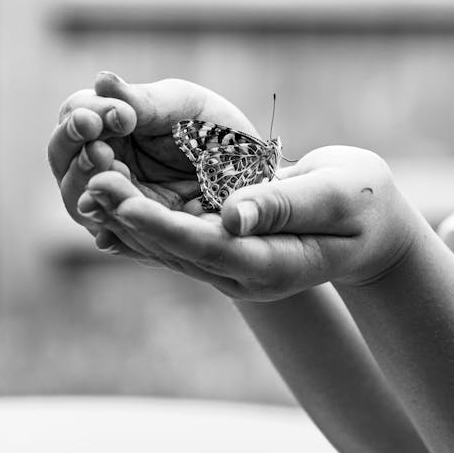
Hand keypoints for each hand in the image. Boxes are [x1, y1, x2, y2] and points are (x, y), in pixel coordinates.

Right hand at [46, 72, 258, 261]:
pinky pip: (109, 234)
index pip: (74, 115)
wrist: (256, 174)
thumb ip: (141, 100)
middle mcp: (99, 159)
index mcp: (105, 122)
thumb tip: (101, 79)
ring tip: (105, 177)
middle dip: (76, 150)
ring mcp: (111, 198)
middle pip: (62, 156)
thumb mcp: (182, 106)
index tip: (116, 116)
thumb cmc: (215, 129)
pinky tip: (107, 235)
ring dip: (86, 186)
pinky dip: (106, 232)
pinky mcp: (132, 233)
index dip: (85, 115)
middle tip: (100, 147)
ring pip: (76, 197)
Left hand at [82, 146, 426, 300]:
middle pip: (176, 248)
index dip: (164, 227)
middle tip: (91, 181)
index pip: (208, 249)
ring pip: (165, 244)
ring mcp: (228, 267)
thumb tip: (233, 217)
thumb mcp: (338, 197)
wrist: (365, 222)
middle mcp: (243, 275)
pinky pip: (169, 237)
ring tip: (88, 178)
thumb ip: (287, 205)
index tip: (124, 205)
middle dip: (130, 216)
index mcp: (274, 265)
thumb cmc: (362, 202)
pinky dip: (137, 217)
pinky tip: (105, 196)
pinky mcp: (217, 249)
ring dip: (125, 213)